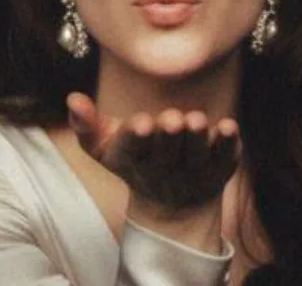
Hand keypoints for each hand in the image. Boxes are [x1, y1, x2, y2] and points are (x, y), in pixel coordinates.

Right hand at [67, 93, 239, 211]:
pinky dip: (228, 144)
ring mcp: (195, 169)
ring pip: (196, 154)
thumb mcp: (105, 147)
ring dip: (197, 138)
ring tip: (195, 121)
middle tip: (171, 120)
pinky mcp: (221, 168)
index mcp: (134, 159)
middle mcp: (165, 167)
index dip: (136, 137)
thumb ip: (86, 125)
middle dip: (168, 136)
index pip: (132, 149)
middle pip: (166, 151)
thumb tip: (72, 97)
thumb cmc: (135, 161)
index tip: (139, 124)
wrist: (174, 203)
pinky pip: (225, 157)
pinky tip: (229, 127)